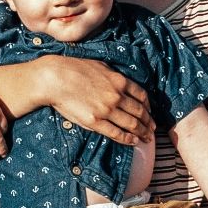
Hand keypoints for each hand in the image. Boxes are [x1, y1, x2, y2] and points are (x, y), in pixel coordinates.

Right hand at [33, 56, 153, 145]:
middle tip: (152, 129)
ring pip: (132, 124)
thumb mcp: (100, 66)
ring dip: (142, 133)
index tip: (149, 113)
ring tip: (146, 138)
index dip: (148, 107)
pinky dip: (128, 139)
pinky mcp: (96, 122)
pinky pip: (117, 133)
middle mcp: (117, 96)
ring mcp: (107, 110)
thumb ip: (114, 76)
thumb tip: (121, 83)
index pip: (141, 96)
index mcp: (119, 81)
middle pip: (140, 112)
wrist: (55, 79)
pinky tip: (133, 141)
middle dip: (148, 122)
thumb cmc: (74, 69)